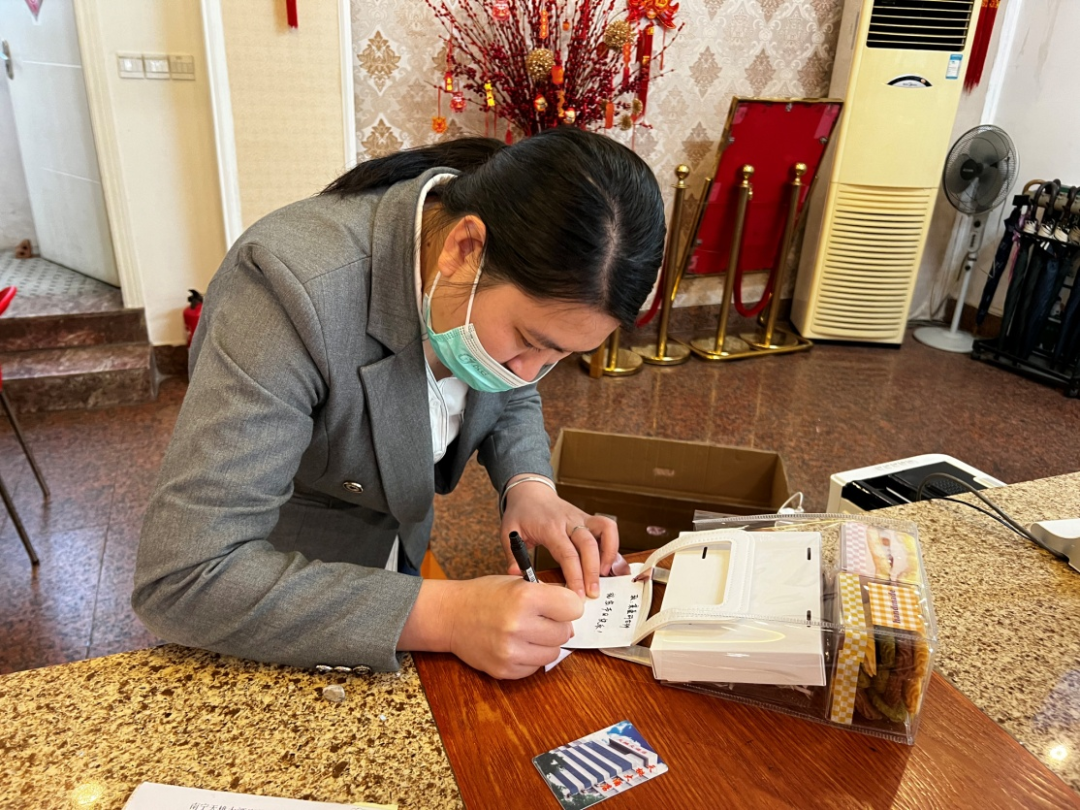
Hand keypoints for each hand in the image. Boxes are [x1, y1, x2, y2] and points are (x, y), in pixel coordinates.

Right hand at [445, 576, 582, 678]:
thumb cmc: (485, 595)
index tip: (562, 606)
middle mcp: (519, 625)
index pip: (573, 608)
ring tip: (529, 632)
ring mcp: (511, 651)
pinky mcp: (504, 670)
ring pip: (553, 653)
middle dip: (558, 625)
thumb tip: (574, 612)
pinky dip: (531, 658)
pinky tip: (517, 645)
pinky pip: (535, 668)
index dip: (569, 606)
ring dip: (546, 644)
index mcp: (525, 598)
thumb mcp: (516, 583)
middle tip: (542, 619)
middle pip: (565, 633)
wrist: (450, 616)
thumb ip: (547, 595)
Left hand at [501, 477, 629, 598]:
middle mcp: (569, 521)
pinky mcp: (589, 519)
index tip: (577, 595)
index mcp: (550, 527)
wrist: (531, 491)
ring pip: (605, 530)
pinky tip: (612, 564)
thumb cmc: (521, 513)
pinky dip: (614, 546)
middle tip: (594, 594)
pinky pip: (608, 528)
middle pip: (589, 545)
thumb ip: (513, 554)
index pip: (567, 553)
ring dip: (610, 554)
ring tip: (607, 576)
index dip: (575, 576)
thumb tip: (516, 574)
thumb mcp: (508, 532)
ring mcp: (582, 518)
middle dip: (593, 572)